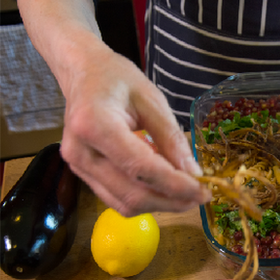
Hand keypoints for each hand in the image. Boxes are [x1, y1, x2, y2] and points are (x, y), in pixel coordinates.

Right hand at [16, 0, 207, 216]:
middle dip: (169, 200)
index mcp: (95, 125)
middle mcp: (80, 152)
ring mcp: (77, 167)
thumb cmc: (116, 79)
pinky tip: (160, 185)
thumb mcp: (151, 99)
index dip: (174, 185)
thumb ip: (171, 137)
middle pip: (131, 193)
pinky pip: (115, 198)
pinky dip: (143, 197)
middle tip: (199, 196)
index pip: (140, 167)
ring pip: (123, 203)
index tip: (203, 191)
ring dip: (157, 204)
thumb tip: (192, 174)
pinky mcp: (80, 174)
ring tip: (183, 192)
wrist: (81, 75)